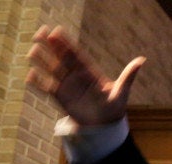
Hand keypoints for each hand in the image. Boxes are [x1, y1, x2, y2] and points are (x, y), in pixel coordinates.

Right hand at [25, 25, 145, 125]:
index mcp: (89, 71)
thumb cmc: (114, 107)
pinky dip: (39, 83)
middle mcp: (76, 75)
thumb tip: (142, 60)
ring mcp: (67, 85)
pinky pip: (47, 88)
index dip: (66, 43)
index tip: (57, 31)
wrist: (104, 125)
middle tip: (41, 31)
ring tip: (33, 50)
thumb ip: (128, 75)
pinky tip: (29, 75)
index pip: (76, 54)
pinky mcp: (60, 97)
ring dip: (43, 60)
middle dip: (52, 46)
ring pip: (52, 70)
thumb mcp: (122, 91)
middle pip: (61, 58)